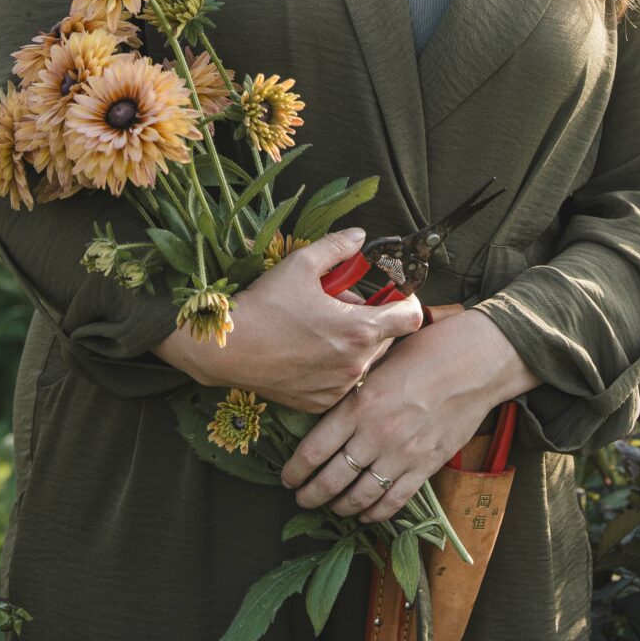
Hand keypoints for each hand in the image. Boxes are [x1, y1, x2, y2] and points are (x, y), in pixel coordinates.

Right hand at [155, 226, 423, 412]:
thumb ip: (337, 247)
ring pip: (365, 361)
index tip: (390, 293)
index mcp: (359, 329)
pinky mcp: (321, 403)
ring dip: (354, 344)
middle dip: (372, 320)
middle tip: (341, 306)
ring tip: (322, 329)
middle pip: (387, 339)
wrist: (227, 348)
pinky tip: (309, 352)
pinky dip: (336, 366)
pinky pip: (343, 382)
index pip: (411, 318)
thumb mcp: (301, 263)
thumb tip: (360, 236)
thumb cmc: (265, 304)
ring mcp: (339, 387)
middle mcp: (356, 364)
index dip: (405, 300)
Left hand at [279, 309, 505, 524]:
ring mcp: (401, 455)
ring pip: (359, 496)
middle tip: (302, 498)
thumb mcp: (381, 361)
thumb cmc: (427, 352)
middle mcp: (376, 434)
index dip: (296, 469)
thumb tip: (331, 404)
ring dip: (339, 507)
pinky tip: (365, 514)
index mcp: (360, 404)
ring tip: (330, 508)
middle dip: (311, 494)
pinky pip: (393, 501)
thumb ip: (356, 389)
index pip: (315, 448)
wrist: (475, 362)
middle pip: (332, 479)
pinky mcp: (425, 467)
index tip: (288, 477)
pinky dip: (375, 513)